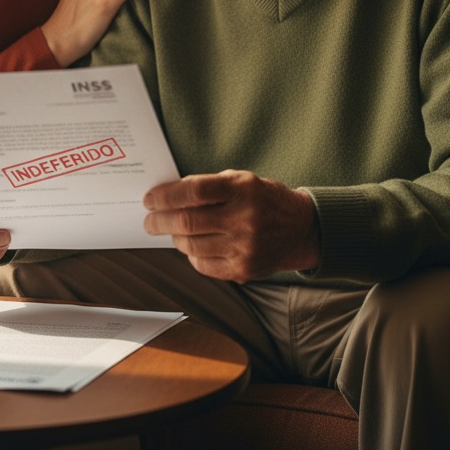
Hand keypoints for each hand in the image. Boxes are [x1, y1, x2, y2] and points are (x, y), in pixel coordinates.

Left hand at [143, 170, 319, 283]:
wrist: (300, 229)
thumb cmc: (264, 199)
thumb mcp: (242, 180)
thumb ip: (208, 186)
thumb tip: (168, 195)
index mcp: (242, 190)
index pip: (194, 191)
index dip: (166, 195)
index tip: (150, 199)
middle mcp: (244, 219)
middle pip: (187, 221)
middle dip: (159, 221)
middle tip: (149, 220)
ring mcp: (244, 247)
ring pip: (191, 245)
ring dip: (174, 237)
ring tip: (172, 231)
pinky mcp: (244, 269)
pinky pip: (203, 264)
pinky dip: (191, 254)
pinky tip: (192, 245)